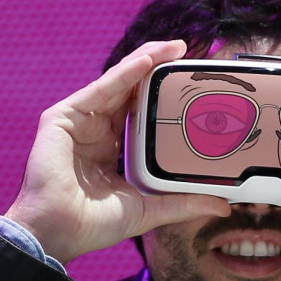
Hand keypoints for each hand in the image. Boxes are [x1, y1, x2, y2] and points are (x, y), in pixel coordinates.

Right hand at [5, 41, 230, 263]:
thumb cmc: (93, 224)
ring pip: (116, 82)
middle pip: (130, 88)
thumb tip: (222, 205)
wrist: (58, 232)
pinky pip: (99, 90)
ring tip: (172, 48)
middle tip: (185, 52)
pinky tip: (146, 62)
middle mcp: (97, 129)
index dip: (163, 93)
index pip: (141, 110)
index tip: (190, 81)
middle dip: (157, 67)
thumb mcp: (148, 208)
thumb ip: (183, 203)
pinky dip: (124, 74)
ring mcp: (79, 121)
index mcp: (113, 146)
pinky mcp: (63, 118)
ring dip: (145, 61)